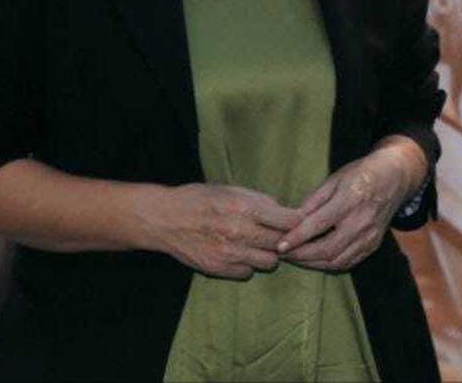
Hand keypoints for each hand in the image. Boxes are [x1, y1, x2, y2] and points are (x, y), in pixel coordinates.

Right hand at [149, 183, 301, 278]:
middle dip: (284, 239)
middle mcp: (238, 231)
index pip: (288, 220)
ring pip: (268, 262)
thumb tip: (284, 210)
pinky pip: (247, 273)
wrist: (164, 219)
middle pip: (281, 244)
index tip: (298, 221)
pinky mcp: (218, 268)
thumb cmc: (199, 199)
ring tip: (257, 245)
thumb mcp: (230, 189)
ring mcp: (228, 253)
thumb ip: (259, 200)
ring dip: (267, 254)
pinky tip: (239, 254)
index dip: (297, 221)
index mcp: (244, 207)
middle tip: (278, 235)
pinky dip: (247, 265)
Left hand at [277, 136, 426, 272]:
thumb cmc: (361, 173)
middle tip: (283, 255)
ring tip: (295, 258)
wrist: (394, 178)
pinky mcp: (373, 245)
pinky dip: (329, 265)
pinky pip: (348, 262)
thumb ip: (314, 200)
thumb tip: (293, 219)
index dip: (297, 238)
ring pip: (337, 260)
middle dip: (301, 256)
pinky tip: (315, 260)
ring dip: (313, 264)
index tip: (280, 245)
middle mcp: (362, 221)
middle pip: (327, 249)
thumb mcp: (335, 178)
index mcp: (350, 200)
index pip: (318, 225)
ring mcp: (370, 236)